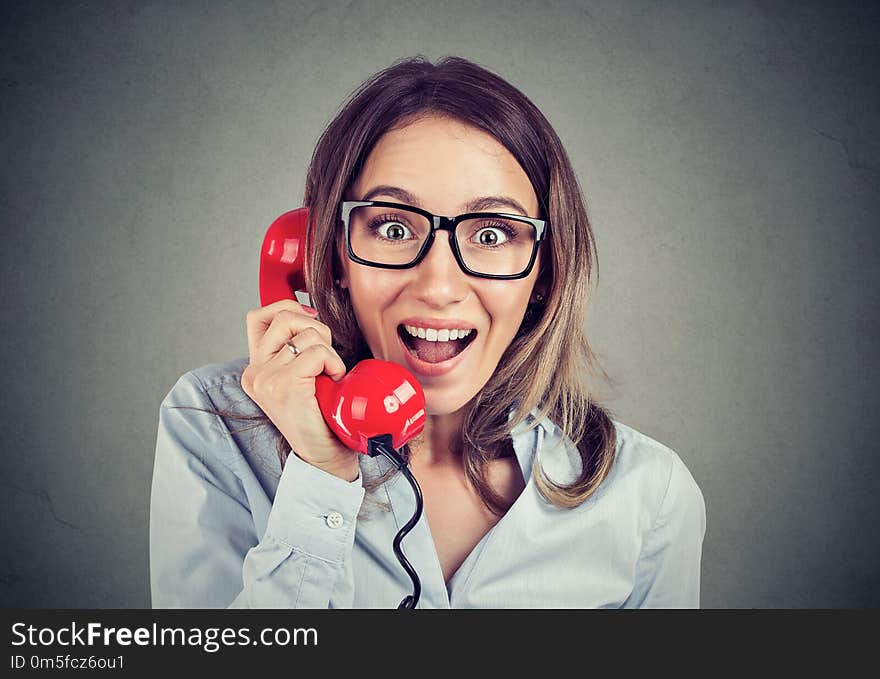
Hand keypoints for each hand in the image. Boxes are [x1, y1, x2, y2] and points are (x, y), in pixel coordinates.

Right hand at [240, 300, 360, 481]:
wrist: (324, 456)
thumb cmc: (320, 417)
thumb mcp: (301, 378)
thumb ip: (294, 351)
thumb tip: (310, 315)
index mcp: (255, 368)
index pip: (259, 316)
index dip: (288, 308)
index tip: (311, 321)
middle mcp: (255, 372)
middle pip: (285, 317)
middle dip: (315, 328)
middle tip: (325, 357)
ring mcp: (266, 378)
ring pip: (307, 335)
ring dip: (329, 351)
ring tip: (329, 376)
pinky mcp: (283, 385)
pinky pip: (317, 353)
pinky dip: (333, 362)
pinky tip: (333, 381)